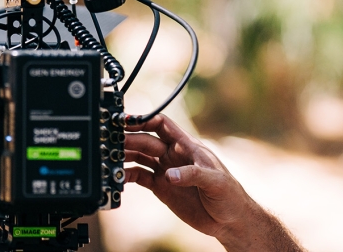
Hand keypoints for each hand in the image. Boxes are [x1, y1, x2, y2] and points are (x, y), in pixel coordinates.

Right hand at [124, 115, 302, 250]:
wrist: (230, 221)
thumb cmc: (230, 195)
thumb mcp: (216, 181)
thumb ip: (193, 174)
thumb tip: (169, 174)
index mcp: (186, 147)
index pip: (162, 125)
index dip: (145, 120)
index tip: (128, 121)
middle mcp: (172, 156)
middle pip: (145, 140)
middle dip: (129, 138)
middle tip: (115, 142)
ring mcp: (165, 170)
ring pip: (139, 156)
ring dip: (125, 155)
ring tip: (112, 157)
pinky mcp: (160, 186)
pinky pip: (139, 176)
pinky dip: (127, 175)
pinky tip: (120, 176)